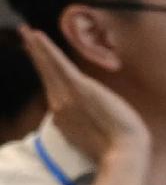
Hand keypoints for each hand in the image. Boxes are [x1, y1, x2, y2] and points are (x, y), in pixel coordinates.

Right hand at [17, 26, 152, 172]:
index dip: (43, 70)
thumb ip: (81, 124)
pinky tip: (38, 36)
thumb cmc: (116, 148)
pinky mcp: (79, 89)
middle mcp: (58, 105)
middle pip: (45, 74)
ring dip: (37, 47)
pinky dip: (48, 50)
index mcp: (63, 115)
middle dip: (34, 53)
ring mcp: (66, 97)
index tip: (36, 57)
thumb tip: (78, 118)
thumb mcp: (92, 135)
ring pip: (48, 66)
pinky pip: (59, 65)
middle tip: (24, 34)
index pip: (51, 86)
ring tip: (26, 31)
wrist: (123, 153)